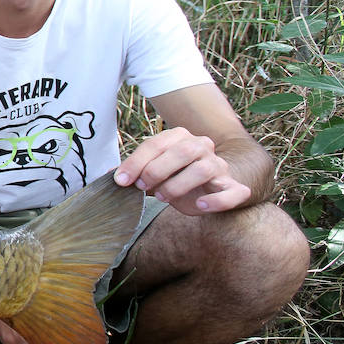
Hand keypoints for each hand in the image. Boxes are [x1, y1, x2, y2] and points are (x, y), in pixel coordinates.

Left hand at [115, 126, 250, 215]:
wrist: (212, 187)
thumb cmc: (177, 178)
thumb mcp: (153, 173)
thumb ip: (134, 172)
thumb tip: (108, 175)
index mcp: (180, 138)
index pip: (156, 143)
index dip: (136, 162)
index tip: (121, 181)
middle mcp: (202, 147)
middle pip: (183, 151)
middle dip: (157, 170)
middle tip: (143, 187)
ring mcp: (220, 166)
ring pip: (204, 169)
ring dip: (178, 184)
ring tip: (163, 197)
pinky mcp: (235, 187)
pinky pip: (233, 191)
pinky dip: (216, 200)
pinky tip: (199, 206)